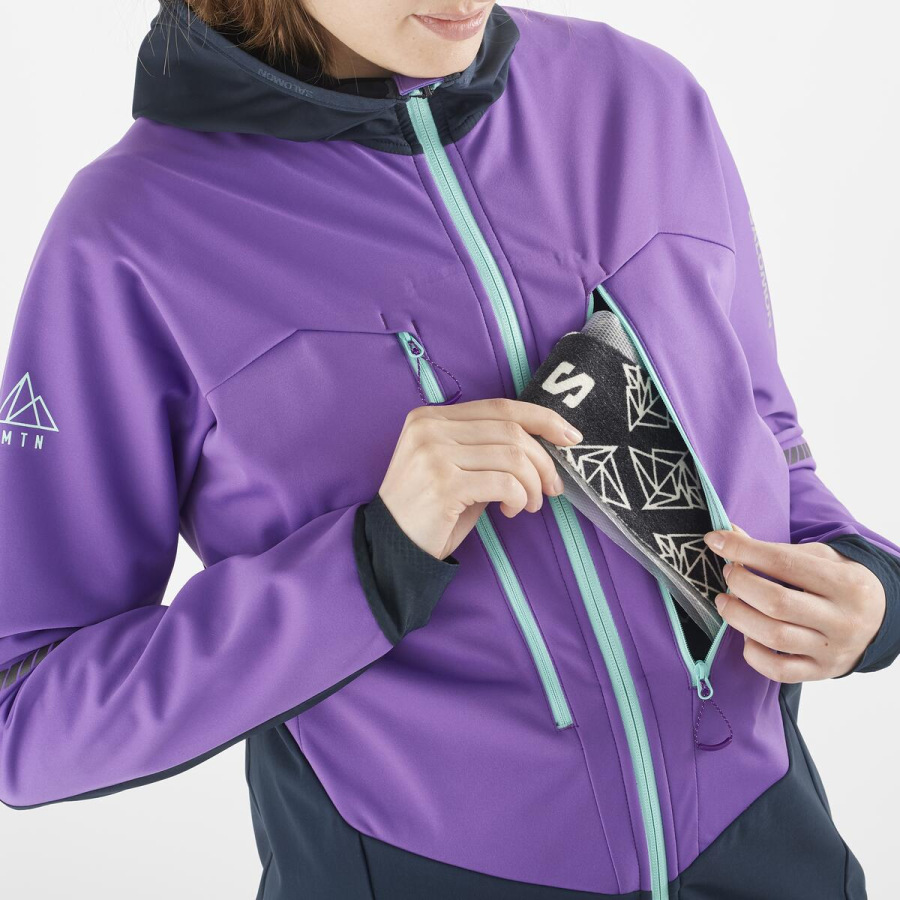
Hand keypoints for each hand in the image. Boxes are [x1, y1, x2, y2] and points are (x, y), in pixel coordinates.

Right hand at [378, 397, 581, 559]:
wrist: (390, 547)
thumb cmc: (430, 511)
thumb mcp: (456, 469)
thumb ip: (487, 449)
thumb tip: (543, 445)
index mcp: (431, 417)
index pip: (499, 407)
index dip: (542, 418)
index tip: (570, 436)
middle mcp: (430, 428)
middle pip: (511, 430)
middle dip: (543, 460)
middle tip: (553, 488)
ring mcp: (434, 454)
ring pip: (513, 456)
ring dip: (533, 484)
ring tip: (530, 504)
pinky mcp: (443, 484)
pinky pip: (504, 483)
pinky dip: (519, 497)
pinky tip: (512, 510)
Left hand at [703, 524, 886, 680]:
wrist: (881, 620)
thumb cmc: (840, 582)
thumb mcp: (819, 557)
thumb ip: (774, 548)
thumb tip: (727, 534)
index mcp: (845, 583)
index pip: (784, 563)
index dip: (744, 550)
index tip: (715, 541)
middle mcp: (842, 619)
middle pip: (776, 602)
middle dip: (740, 584)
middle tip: (728, 575)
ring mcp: (832, 650)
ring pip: (774, 637)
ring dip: (738, 617)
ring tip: (725, 602)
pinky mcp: (820, 672)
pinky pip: (778, 670)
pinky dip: (753, 654)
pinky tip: (747, 636)